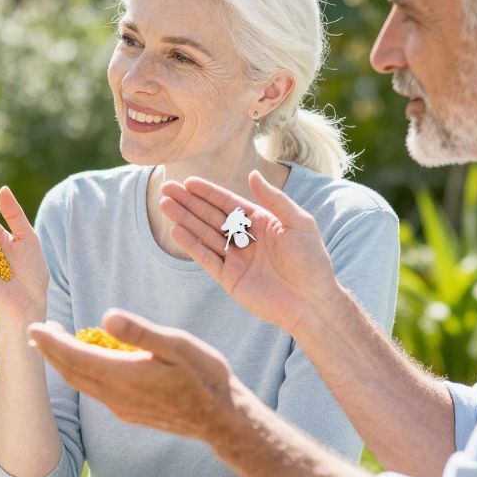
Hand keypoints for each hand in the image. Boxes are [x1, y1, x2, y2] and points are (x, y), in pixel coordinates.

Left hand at [27, 311, 244, 442]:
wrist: (221, 419)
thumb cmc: (204, 376)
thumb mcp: (177, 345)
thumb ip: (140, 331)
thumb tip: (106, 317)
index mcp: (123, 375)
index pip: (74, 357)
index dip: (50, 342)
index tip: (34, 327)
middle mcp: (116, 395)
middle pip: (70, 372)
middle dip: (50, 351)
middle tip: (38, 330)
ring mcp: (121, 407)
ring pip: (81, 384)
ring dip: (63, 364)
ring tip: (53, 344)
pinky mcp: (128, 412)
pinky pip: (94, 391)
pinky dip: (80, 374)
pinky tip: (85, 363)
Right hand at [159, 172, 339, 333]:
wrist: (311, 302)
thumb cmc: (311, 261)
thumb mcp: (298, 223)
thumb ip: (274, 199)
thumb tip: (253, 174)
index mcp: (261, 222)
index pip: (228, 203)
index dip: (207, 192)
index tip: (188, 182)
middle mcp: (245, 238)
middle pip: (210, 216)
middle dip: (188, 202)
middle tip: (166, 189)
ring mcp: (235, 259)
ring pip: (204, 234)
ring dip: (184, 219)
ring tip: (164, 205)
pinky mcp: (229, 279)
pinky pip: (206, 258)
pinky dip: (191, 245)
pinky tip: (176, 231)